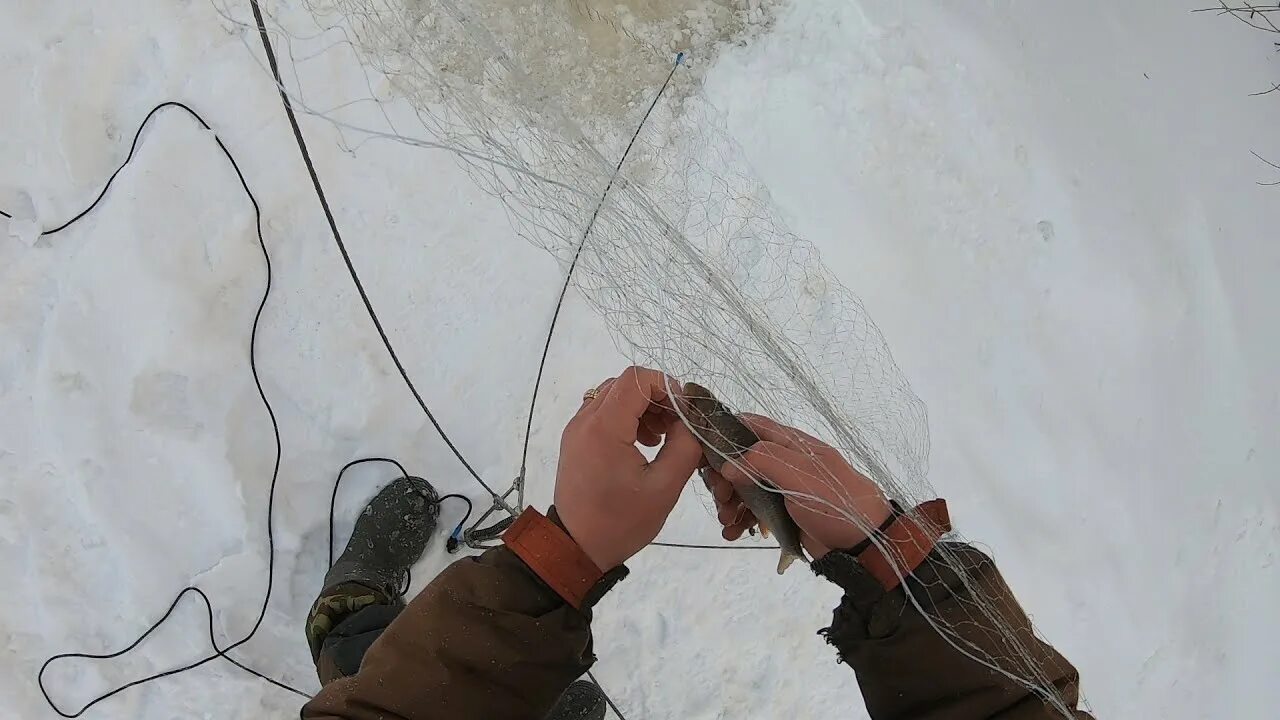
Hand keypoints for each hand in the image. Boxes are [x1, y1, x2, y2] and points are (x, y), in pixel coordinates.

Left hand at [554, 366, 704, 570]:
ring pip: (613, 395)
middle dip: (657, 397)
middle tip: (676, 426)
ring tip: (660, 438)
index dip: (666, 386)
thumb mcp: (664, 487)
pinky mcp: (575, 440)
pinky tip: (642, 443)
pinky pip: (603, 412)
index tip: (684, 412)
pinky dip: (626, 418)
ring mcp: (576, 429)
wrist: (576, 548)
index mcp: (604, 428)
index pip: (636, 379)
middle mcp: (584, 421)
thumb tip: (690, 421)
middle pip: (625, 384)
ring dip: (642, 407)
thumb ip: (684, 446)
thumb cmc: (620, 522)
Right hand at [703, 414, 892, 559]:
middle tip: (719, 497)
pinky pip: (753, 511)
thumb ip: (763, 461)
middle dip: (722, 477)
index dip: (723, 432)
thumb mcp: (801, 475)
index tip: (700, 449)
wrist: (865, 545)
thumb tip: (728, 465)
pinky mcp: (783, 513)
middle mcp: (785, 462)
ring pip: (743, 487)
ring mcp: (783, 488)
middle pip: (740, 460)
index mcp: (791, 444)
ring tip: (726, 521)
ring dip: (729, 502)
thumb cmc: (837, 504)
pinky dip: (739, 520)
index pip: (751, 425)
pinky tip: (732, 533)